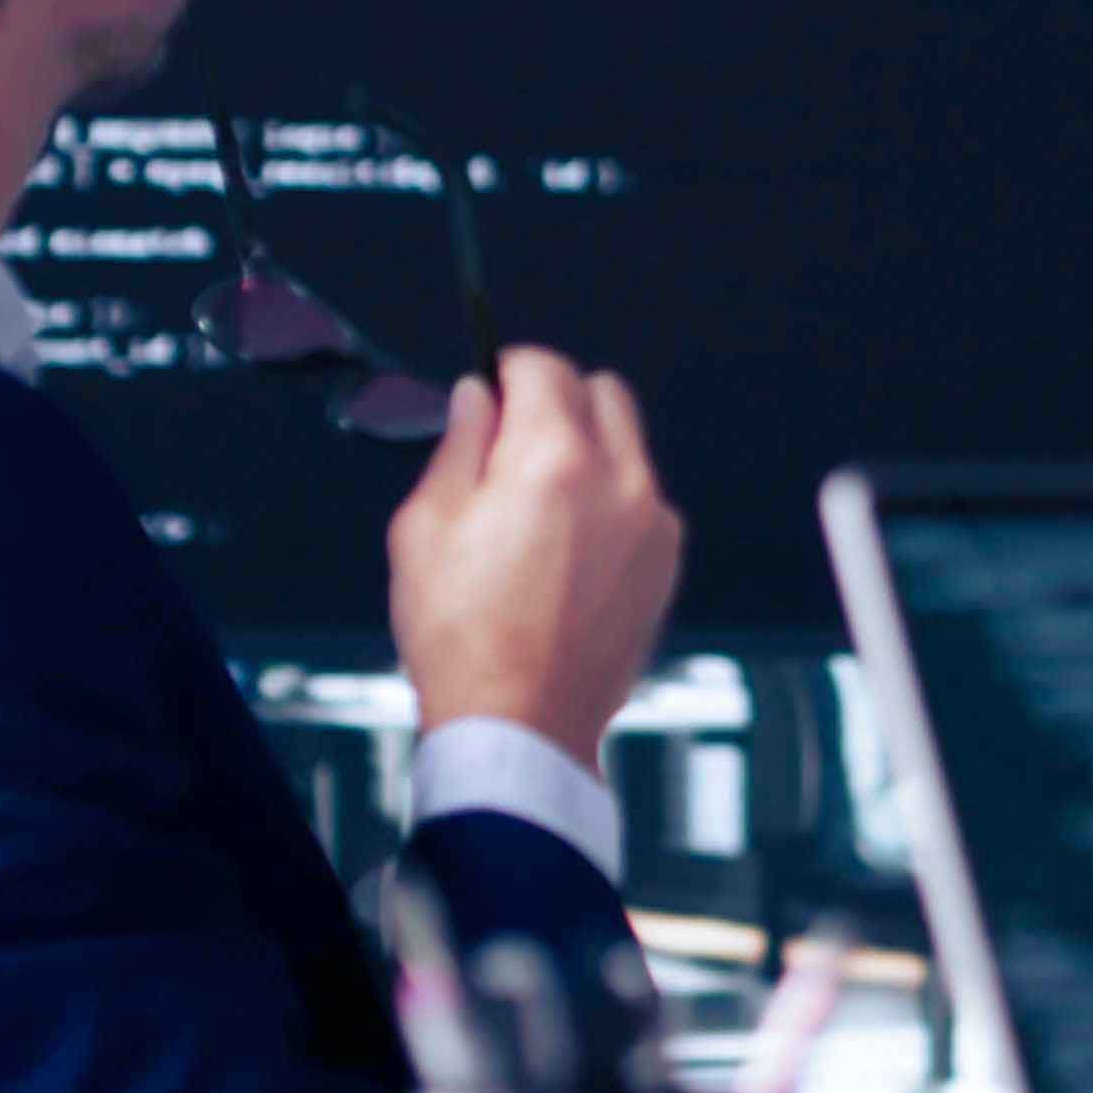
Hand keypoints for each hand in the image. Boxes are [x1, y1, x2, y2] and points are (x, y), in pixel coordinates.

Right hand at [386, 347, 677, 759]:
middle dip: (557, 399)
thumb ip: (459, 445)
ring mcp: (653, 524)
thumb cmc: (466, 640)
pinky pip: (644, 501)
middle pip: (602, 391)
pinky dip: (612, 501)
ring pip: (628, 446)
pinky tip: (566, 548)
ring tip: (536, 508)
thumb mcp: (425, 528)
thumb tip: (477, 398)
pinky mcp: (666, 564)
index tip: (493, 388)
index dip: (508, 369)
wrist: (520, 726)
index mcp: (553, 460)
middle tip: (512, 441)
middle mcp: (619, 481)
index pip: (544, 366)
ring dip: (588, 451)